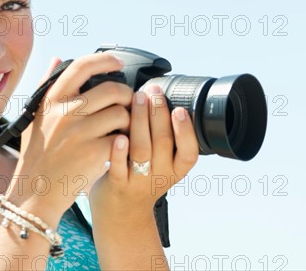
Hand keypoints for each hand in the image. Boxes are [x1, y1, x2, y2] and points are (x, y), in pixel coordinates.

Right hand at [7, 53, 132, 222]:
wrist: (36, 192)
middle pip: (111, 90)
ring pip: (121, 114)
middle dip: (126, 95)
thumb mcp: (35, 117)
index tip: (118, 62)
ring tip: (120, 129)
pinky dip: (124, 142)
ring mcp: (79, 133)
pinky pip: (122, 138)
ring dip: (127, 121)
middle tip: (126, 104)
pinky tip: (117, 148)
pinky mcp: (94, 153)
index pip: (81, 66)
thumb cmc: (37, 155)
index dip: (105, 60)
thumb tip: (56, 58)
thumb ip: (46, 86)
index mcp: (52, 101)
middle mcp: (65, 113)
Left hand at [89, 84, 198, 221]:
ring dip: (140, 121)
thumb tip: (157, 95)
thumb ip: (163, 136)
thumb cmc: (140, 178)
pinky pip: (119, 167)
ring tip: (137, 99)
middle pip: (163, 142)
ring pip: (142, 150)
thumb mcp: (162, 163)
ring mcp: (138, 181)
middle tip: (153, 90)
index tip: (180, 109)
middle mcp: (160, 176)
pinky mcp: (117, 185)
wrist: (122, 214)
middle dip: (159, 113)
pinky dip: (120, 151)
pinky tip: (119, 135)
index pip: (189, 152)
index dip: (186, 131)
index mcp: (175, 170)